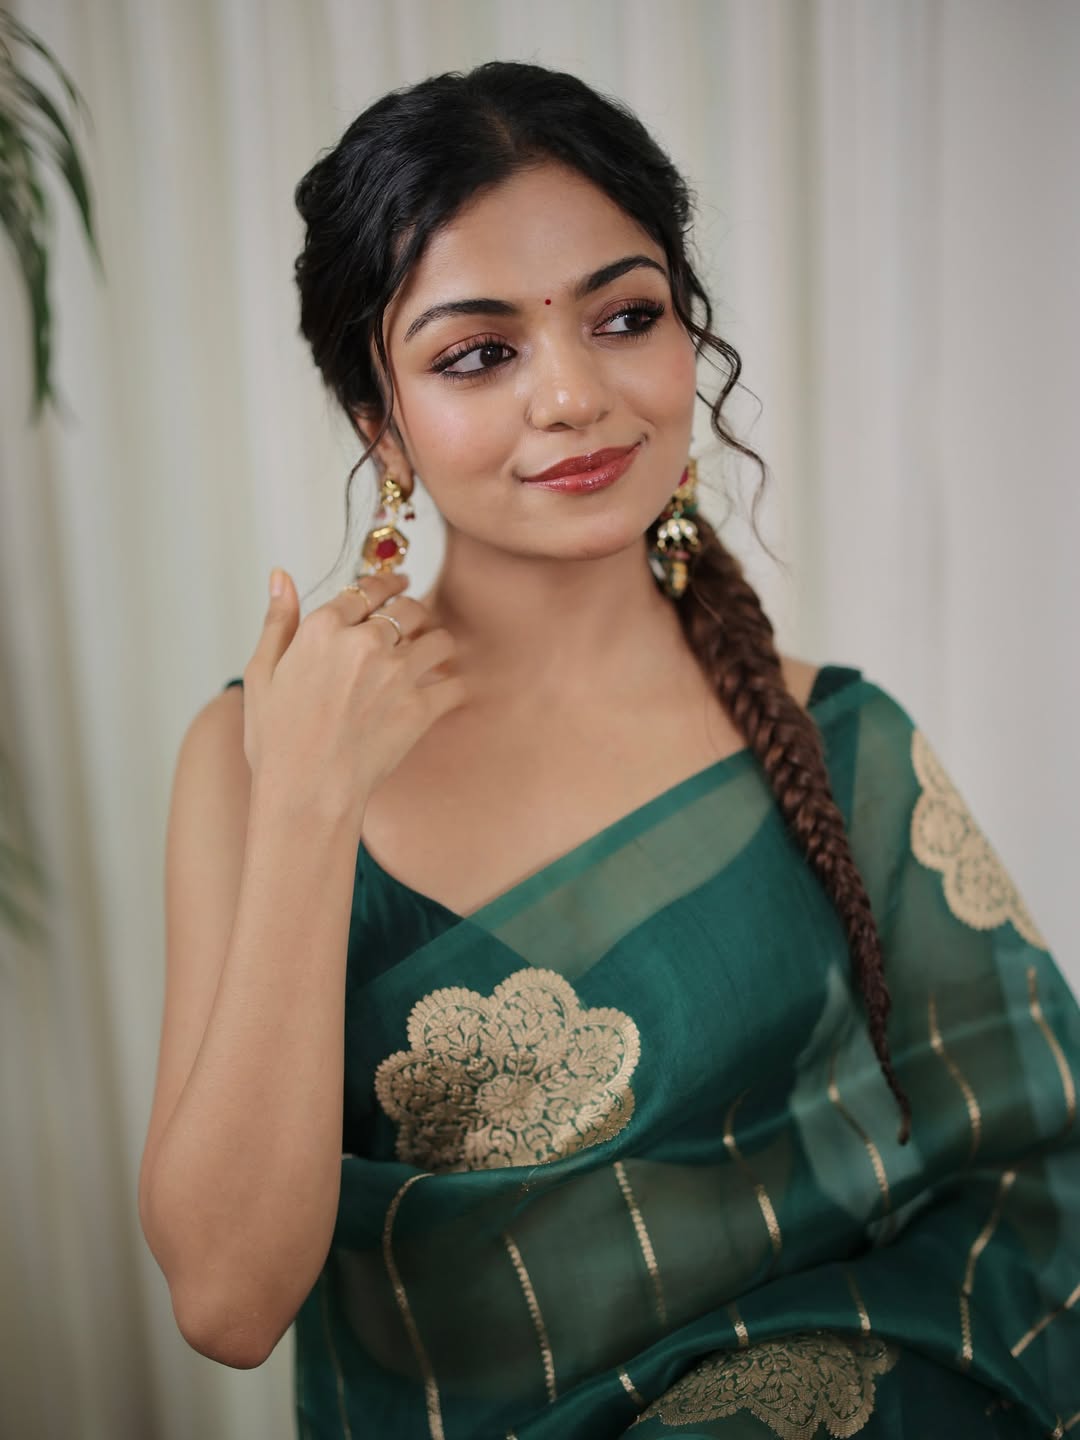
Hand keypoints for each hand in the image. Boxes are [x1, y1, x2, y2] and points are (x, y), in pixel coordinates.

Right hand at [241, 568, 466, 824]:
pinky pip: (454, 685)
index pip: (367, 590)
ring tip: (435, 652)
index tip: (397, 584)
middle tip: (418, 619)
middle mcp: (365, 643)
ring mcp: (397, 675)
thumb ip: (277, 621)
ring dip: (438, 642)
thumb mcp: (261, 674)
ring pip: (438, 639)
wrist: (306, 792)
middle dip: (415, 611)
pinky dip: (454, 685)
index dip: (386, 584)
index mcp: (323, 629)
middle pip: (409, 608)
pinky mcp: (420, 708)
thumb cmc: (278, 740)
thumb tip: (281, 577)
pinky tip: (448, 688)